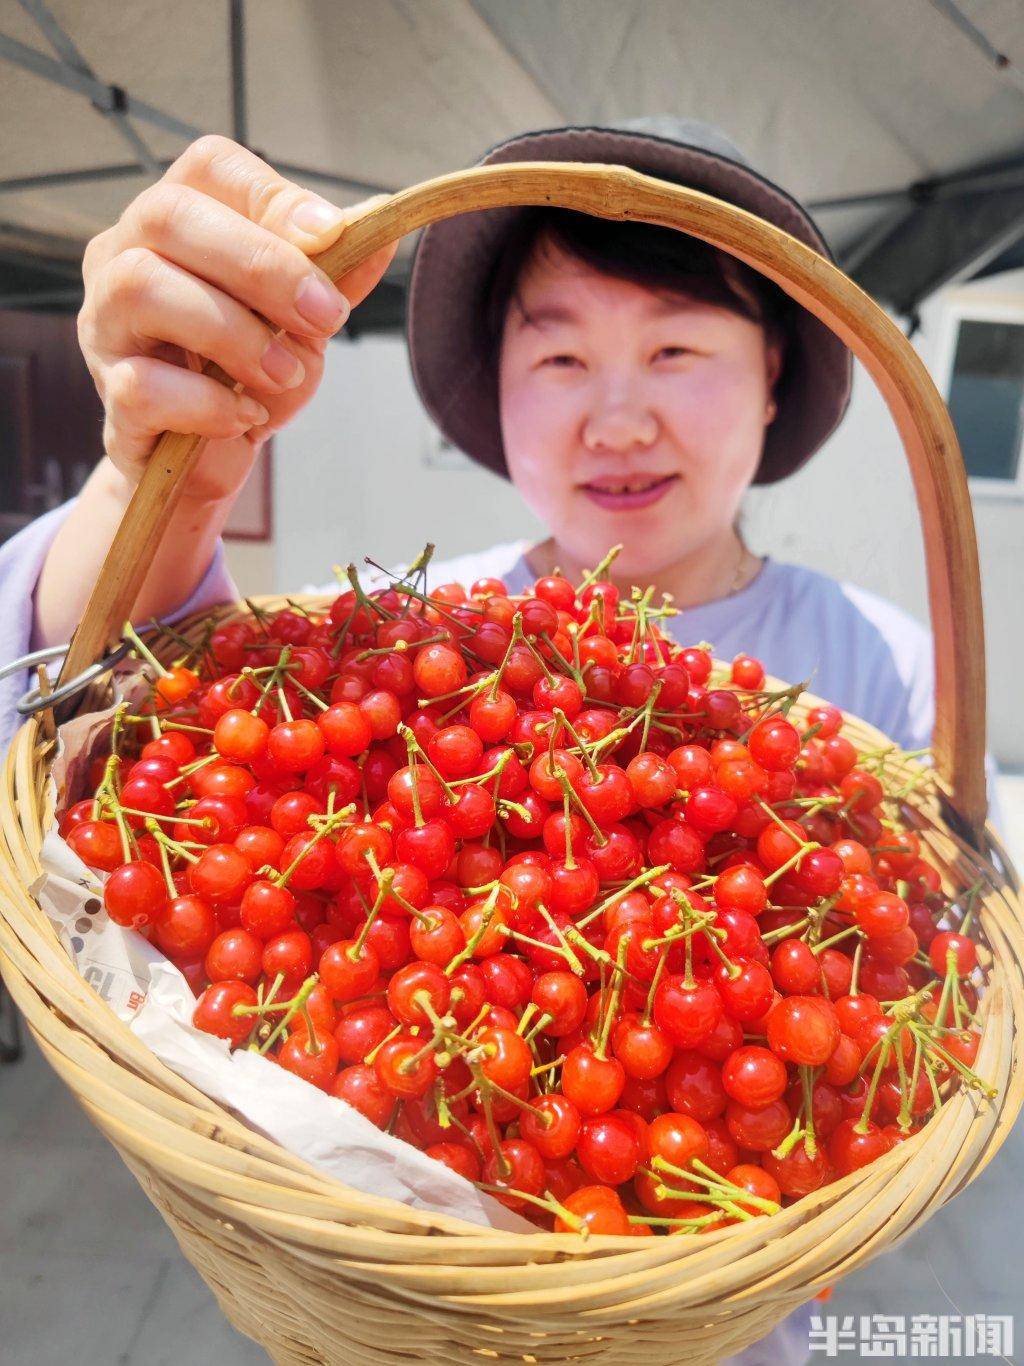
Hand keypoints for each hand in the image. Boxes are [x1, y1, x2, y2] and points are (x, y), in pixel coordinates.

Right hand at [77, 135, 396, 504]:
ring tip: (282, 373)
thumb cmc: (249, 378)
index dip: (271, 195)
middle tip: (324, 316)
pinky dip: (206, 402)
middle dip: (260, 263)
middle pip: (168, 215)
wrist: (210, 464)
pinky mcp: (109, 396)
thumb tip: (382, 217)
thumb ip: (337, 273)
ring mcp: (104, 327)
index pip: (207, 166)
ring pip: (143, 287)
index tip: (331, 236)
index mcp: (176, 226)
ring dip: (232, 332)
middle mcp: (122, 259)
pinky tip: (243, 417)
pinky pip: (142, 384)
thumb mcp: (304, 322)